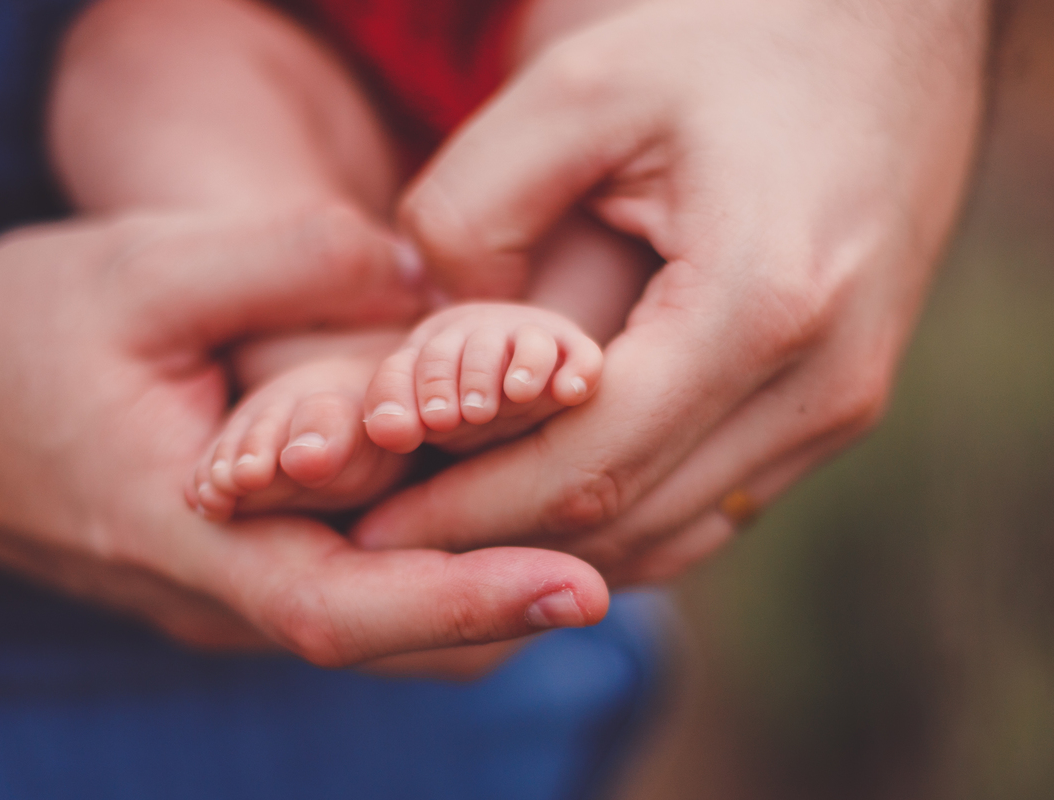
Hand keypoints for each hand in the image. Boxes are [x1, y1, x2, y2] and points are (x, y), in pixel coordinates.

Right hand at [0, 207, 607, 663]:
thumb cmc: (15, 338)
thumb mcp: (138, 270)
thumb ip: (283, 262)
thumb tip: (422, 274)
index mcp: (189, 537)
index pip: (343, 607)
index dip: (464, 601)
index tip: (583, 584)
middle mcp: (220, 592)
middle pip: (392, 631)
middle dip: (509, 597)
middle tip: (636, 548)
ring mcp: (229, 592)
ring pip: (383, 618)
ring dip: (483, 586)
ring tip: (593, 532)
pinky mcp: (238, 568)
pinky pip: (356, 583)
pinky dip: (433, 563)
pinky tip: (494, 510)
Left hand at [355, 0, 989, 581]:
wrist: (883, 40)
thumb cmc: (727, 43)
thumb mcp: (578, 90)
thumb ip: (474, 211)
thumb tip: (435, 346)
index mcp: (761, 302)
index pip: (587, 464)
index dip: (467, 510)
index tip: (370, 526)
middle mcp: (820, 381)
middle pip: (626, 518)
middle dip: (495, 540)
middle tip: (388, 538)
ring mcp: (839, 405)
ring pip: (670, 532)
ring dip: (551, 545)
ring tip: (448, 525)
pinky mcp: (834, 407)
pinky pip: (710, 506)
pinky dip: (616, 520)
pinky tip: (537, 499)